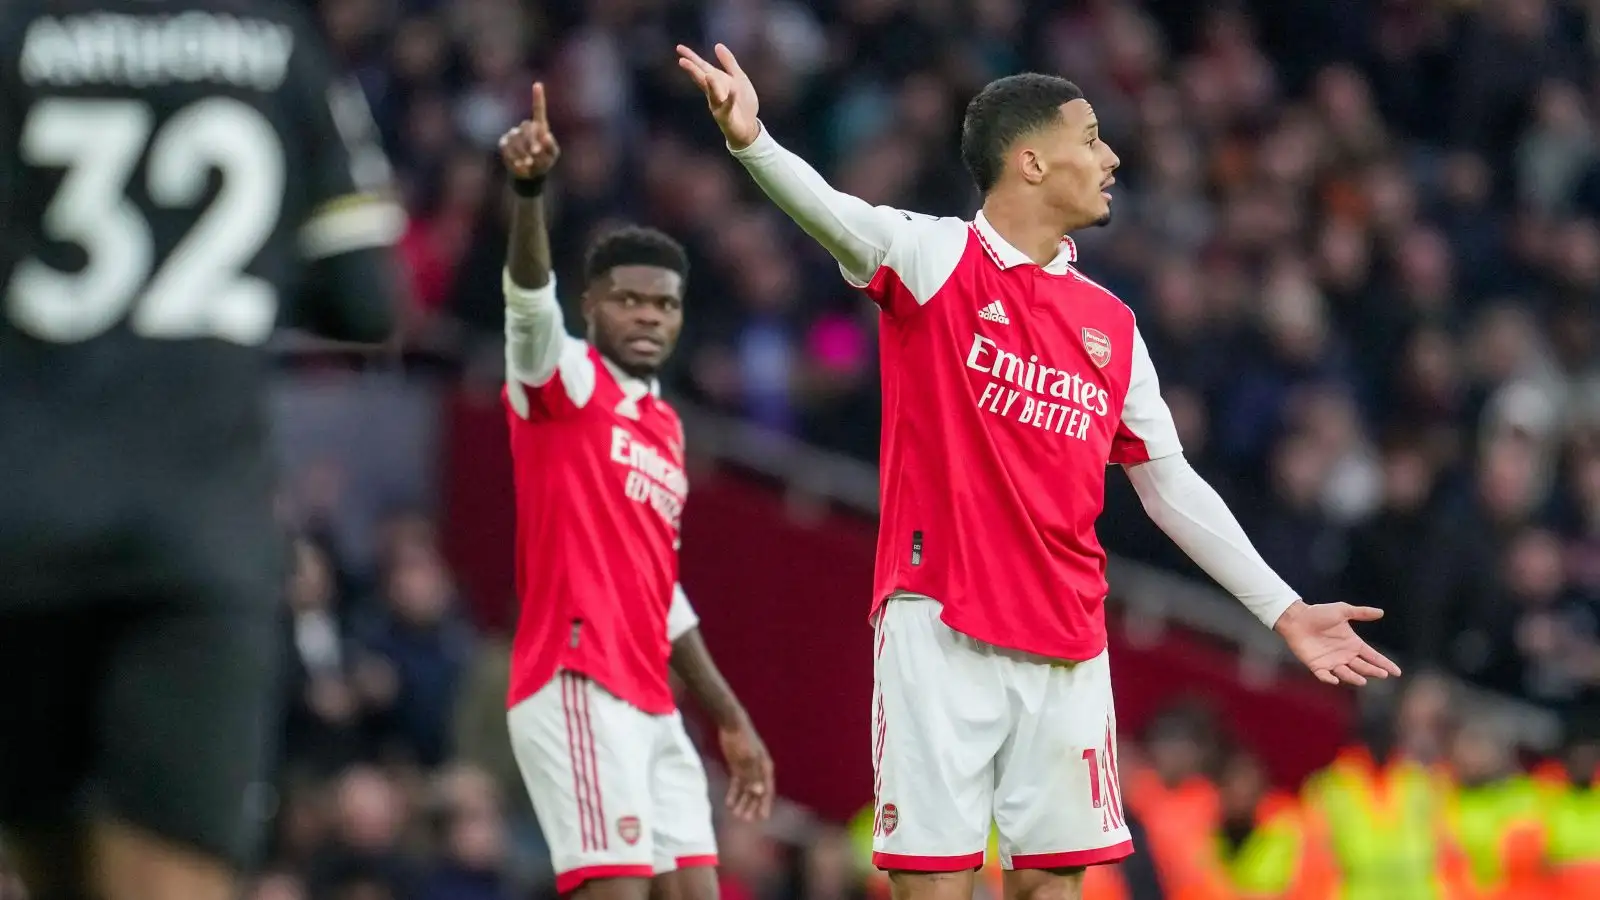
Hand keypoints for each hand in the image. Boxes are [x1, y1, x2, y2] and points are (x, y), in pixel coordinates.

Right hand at [497, 82, 559, 178]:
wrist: (529, 174)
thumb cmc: (544, 162)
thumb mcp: (552, 156)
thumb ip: (551, 146)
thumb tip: (546, 135)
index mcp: (540, 127)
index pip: (538, 110)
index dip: (538, 97)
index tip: (538, 84)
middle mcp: (526, 127)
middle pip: (527, 128)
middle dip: (531, 140)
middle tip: (536, 152)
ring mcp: (513, 134)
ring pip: (516, 139)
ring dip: (523, 152)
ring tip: (529, 164)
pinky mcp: (504, 143)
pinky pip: (507, 147)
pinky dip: (514, 157)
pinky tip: (520, 165)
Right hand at [675, 43, 760, 149]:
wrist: (748, 126)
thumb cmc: (742, 102)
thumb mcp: (738, 78)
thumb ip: (728, 62)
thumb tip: (717, 45)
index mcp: (716, 82)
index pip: (702, 67)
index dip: (692, 58)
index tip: (679, 48)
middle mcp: (713, 93)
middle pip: (702, 80)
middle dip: (693, 71)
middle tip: (681, 61)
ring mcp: (718, 105)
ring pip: (713, 94)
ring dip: (711, 85)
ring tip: (707, 75)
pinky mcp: (726, 117)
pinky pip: (728, 107)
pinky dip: (730, 99)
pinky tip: (733, 92)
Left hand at [718, 717, 774, 820]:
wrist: (731, 724)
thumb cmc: (743, 740)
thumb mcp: (748, 758)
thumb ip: (753, 775)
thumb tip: (759, 792)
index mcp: (765, 767)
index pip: (767, 790)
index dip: (765, 804)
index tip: (763, 818)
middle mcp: (758, 770)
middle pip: (757, 792)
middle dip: (752, 806)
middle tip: (746, 820)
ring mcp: (747, 768)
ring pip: (746, 789)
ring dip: (742, 802)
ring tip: (736, 815)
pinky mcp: (737, 766)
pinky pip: (736, 784)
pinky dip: (733, 794)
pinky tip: (728, 804)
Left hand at [1274, 600, 1402, 685]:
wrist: (1296, 618)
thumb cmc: (1318, 613)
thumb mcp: (1342, 611)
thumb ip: (1361, 613)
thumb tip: (1381, 612)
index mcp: (1353, 644)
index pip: (1373, 656)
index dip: (1384, 664)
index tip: (1397, 672)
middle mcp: (1345, 655)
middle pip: (1363, 667)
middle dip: (1373, 671)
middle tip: (1382, 674)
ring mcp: (1331, 662)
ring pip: (1346, 674)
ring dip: (1354, 678)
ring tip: (1362, 680)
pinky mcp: (1316, 666)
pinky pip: (1324, 675)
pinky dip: (1329, 679)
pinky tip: (1334, 680)